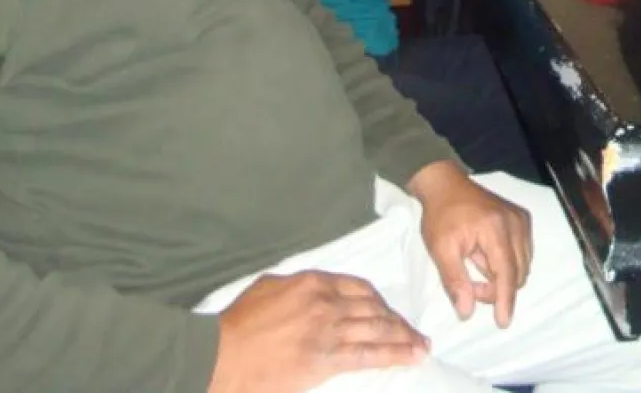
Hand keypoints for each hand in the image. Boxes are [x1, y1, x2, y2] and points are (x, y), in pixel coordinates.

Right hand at [208, 270, 426, 392]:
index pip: (359, 288)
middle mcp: (326, 302)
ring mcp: (328, 329)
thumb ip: (297, 286)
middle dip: (397, 321)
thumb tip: (314, 290)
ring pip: (377, 329)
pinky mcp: (325, 358)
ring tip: (421, 346)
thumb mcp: (268, 287)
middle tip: (413, 332)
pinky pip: (368, 354)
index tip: (389, 313)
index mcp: (313, 282)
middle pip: (373, 308)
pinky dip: (394, 354)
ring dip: (403, 338)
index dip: (379, 302)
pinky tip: (411, 357)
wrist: (220, 355)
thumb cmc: (237, 324)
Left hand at [407, 160, 532, 327]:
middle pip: (518, 273)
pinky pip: (523, 253)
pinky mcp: (522, 219)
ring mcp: (522, 220)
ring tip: (474, 268)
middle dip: (496, 288)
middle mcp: (516, 224)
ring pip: (523, 266)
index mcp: (495, 229)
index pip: (508, 273)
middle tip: (469, 285)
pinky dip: (507, 264)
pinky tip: (485, 257)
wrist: (446, 184)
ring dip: (502, 277)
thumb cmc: (440, 216)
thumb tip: (467, 312)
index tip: (503, 322)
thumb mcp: (440, 250)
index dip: (505, 300)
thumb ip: (455, 281)